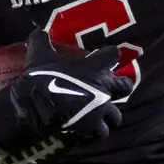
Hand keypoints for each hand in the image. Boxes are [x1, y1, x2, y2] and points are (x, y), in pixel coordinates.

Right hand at [0, 30, 134, 163]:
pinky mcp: (95, 126)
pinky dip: (96, 133)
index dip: (110, 56)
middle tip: (111, 90)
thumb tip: (38, 30)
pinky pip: (103, 132)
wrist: (38, 104)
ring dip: (108, 115)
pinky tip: (88, 132)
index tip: (105, 58)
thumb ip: (42, 40)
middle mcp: (105, 86)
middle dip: (120, 88)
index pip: (114, 54)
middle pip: (126, 86)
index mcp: (95, 66)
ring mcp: (102, 108)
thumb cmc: (42, 76)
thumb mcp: (39, 53)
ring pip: (116, 115)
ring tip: (98, 116)